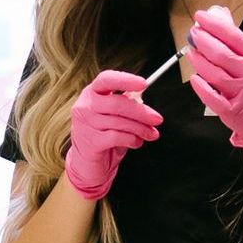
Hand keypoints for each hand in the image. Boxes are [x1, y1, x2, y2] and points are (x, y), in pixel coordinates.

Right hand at [65, 68, 161, 200]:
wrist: (89, 162)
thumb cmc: (104, 134)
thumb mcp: (114, 116)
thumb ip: (126, 105)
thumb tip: (143, 99)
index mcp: (91, 93)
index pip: (106, 80)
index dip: (125, 80)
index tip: (144, 84)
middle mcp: (85, 106)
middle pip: (116, 103)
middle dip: (141, 112)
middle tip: (157, 119)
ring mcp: (85, 124)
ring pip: (119, 122)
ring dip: (141, 129)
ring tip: (151, 134)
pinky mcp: (91, 142)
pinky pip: (117, 137)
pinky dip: (132, 140)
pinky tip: (138, 142)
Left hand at [186, 5, 242, 161]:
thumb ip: (241, 44)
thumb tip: (221, 18)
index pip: (234, 36)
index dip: (214, 25)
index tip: (200, 17)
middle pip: (222, 54)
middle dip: (203, 41)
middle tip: (193, 34)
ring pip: (215, 74)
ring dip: (199, 61)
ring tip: (191, 52)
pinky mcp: (234, 113)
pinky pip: (212, 98)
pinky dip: (201, 87)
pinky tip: (194, 78)